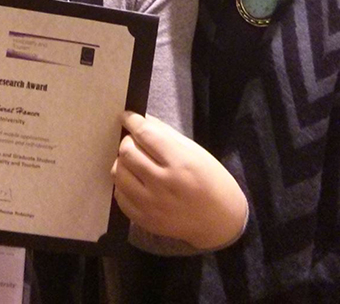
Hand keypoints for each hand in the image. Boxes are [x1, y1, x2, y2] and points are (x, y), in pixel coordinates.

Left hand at [112, 112, 246, 249]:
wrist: (220, 223)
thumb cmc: (211, 181)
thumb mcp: (195, 152)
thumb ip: (165, 134)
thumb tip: (139, 119)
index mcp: (180, 163)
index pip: (145, 134)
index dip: (132, 121)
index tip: (127, 117)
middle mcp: (163, 184)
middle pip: (127, 152)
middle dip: (128, 142)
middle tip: (135, 142)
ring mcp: (152, 205)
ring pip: (118, 173)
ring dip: (123, 163)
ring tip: (135, 163)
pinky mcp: (145, 220)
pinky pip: (119, 196)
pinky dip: (123, 185)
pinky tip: (135, 182)